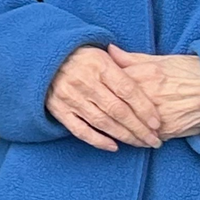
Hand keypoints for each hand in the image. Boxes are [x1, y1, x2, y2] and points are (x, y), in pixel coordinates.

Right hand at [45, 45, 161, 150]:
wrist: (42, 56)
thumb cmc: (79, 56)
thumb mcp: (101, 52)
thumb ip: (124, 64)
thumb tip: (150, 76)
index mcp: (98, 64)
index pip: (128, 91)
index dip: (145, 109)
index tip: (157, 123)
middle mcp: (84, 81)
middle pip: (118, 110)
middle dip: (139, 128)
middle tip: (154, 140)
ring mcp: (69, 96)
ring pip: (102, 122)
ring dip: (124, 136)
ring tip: (140, 144)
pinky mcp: (58, 108)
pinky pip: (80, 130)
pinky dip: (97, 140)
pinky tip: (113, 146)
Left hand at [107, 45, 199, 139]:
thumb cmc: (187, 71)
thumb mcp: (159, 60)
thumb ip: (131, 58)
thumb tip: (109, 50)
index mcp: (144, 75)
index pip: (112, 84)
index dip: (102, 89)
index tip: (95, 92)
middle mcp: (148, 95)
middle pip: (118, 107)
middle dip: (107, 112)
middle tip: (99, 113)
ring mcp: (158, 114)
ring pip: (130, 125)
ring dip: (122, 129)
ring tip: (115, 128)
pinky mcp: (169, 130)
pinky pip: (147, 137)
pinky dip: (140, 138)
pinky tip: (135, 137)